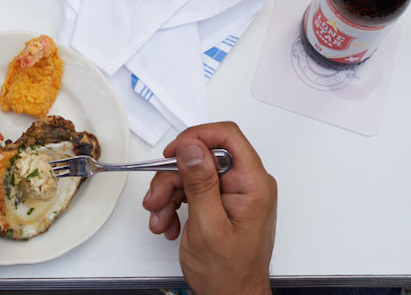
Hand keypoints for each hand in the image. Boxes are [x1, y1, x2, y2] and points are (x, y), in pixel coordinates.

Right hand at [142, 122, 276, 294]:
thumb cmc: (229, 274)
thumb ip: (200, 183)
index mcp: (253, 185)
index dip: (196, 137)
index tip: (173, 153)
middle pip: (202, 157)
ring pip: (191, 174)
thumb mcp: (207, 226)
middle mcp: (246, 184)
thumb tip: (192, 147)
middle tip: (157, 199)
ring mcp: (234, 193)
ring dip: (169, 195)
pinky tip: (169, 223)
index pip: (227, 136)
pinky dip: (175, 205)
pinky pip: (192, 190)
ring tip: (161, 219)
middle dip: (173, 177)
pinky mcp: (222, 202)